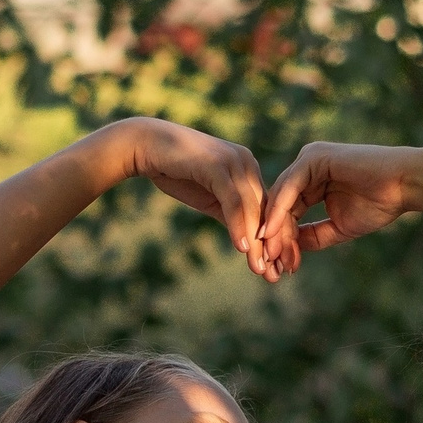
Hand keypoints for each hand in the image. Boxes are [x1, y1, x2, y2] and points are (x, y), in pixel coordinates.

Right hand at [114, 118, 268, 270]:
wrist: (146, 145)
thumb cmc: (175, 171)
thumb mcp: (208, 197)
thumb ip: (228, 213)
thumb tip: (245, 240)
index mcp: (247, 169)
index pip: (267, 208)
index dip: (274, 239)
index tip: (276, 267)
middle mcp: (246, 163)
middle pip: (265, 210)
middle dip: (271, 246)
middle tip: (275, 276)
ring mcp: (233, 162)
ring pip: (251, 209)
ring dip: (256, 242)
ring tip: (260, 269)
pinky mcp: (217, 166)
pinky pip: (233, 202)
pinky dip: (238, 226)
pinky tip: (242, 248)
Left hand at [254, 142, 417, 276]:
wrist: (405, 186)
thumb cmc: (380, 203)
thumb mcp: (338, 226)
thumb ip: (313, 236)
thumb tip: (287, 249)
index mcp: (313, 180)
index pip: (288, 211)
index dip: (282, 239)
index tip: (279, 266)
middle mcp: (307, 167)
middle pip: (280, 205)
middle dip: (274, 236)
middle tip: (270, 264)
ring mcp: (309, 159)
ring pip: (281, 197)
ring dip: (274, 227)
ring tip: (271, 253)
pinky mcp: (313, 157)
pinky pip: (290, 187)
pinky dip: (280, 210)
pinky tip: (273, 231)